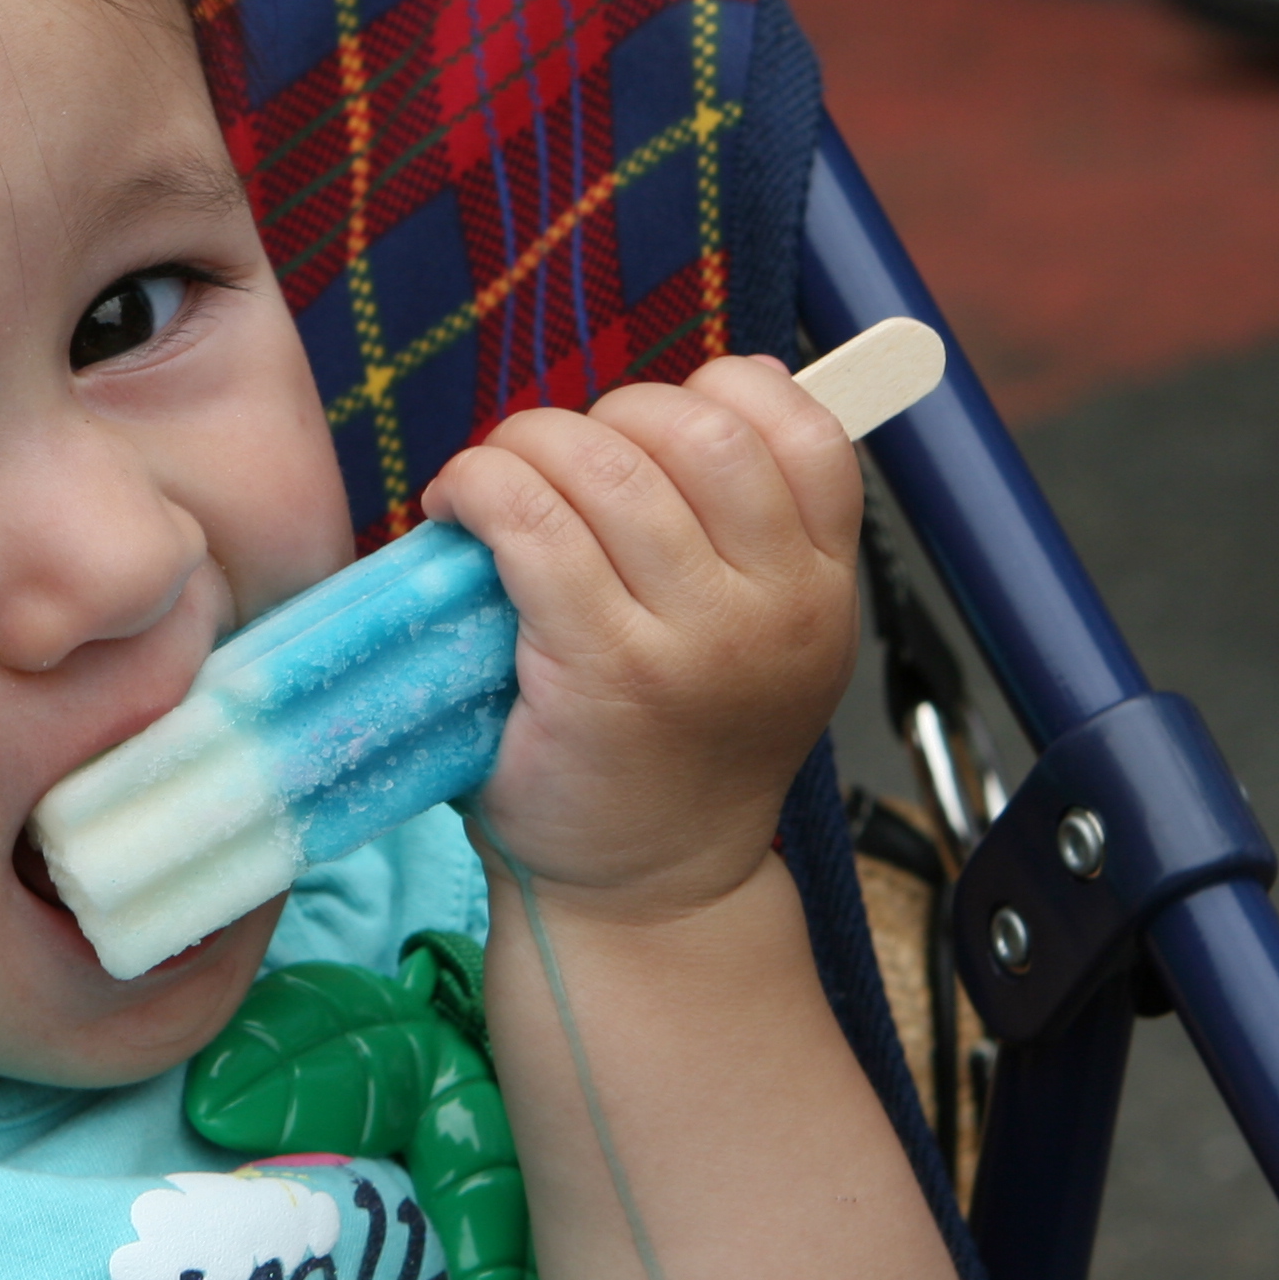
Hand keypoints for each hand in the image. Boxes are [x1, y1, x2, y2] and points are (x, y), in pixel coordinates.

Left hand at [419, 355, 860, 912]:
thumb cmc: (670, 746)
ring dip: (525, 446)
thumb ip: (742, 529)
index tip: (647, 431)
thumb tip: (705, 389)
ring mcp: (695, 644)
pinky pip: (532, 527)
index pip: (802, 429)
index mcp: (822, 588)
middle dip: (602, 416)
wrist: (644, 890)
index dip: (716, 392)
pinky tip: (456, 511)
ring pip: (605, 465)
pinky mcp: (602, 673)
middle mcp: (776, 611)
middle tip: (548, 463)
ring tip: (489, 485)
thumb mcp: (752, 636)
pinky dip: (480, 490)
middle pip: (696, 428)